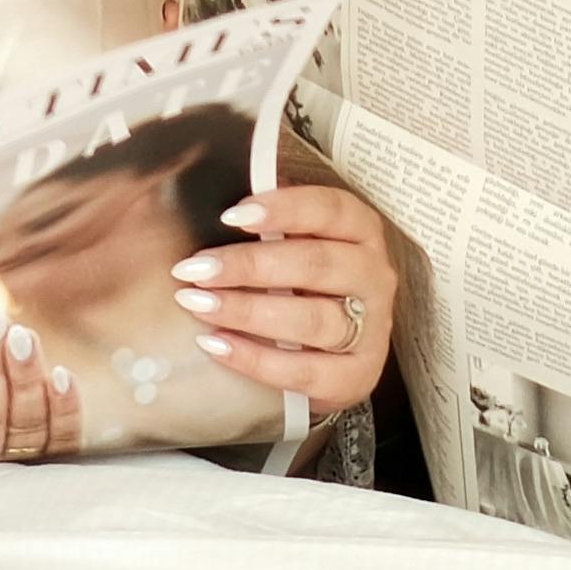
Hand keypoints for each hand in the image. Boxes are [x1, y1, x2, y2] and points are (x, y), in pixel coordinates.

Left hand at [172, 178, 397, 416]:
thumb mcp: (297, 241)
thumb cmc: (306, 281)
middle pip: (316, 265)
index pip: (330, 209)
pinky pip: (303, 370)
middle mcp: (375, 278)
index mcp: (362, 231)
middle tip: (195, 268)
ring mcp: (372, 330)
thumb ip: (271, 220)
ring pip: (311, 319)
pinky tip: (215, 343)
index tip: (229, 216)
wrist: (335, 350)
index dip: (283, 209)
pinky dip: (255, 358)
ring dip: (248, 311)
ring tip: (198, 304)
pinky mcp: (357, 377)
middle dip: (250, 266)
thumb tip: (217, 192)